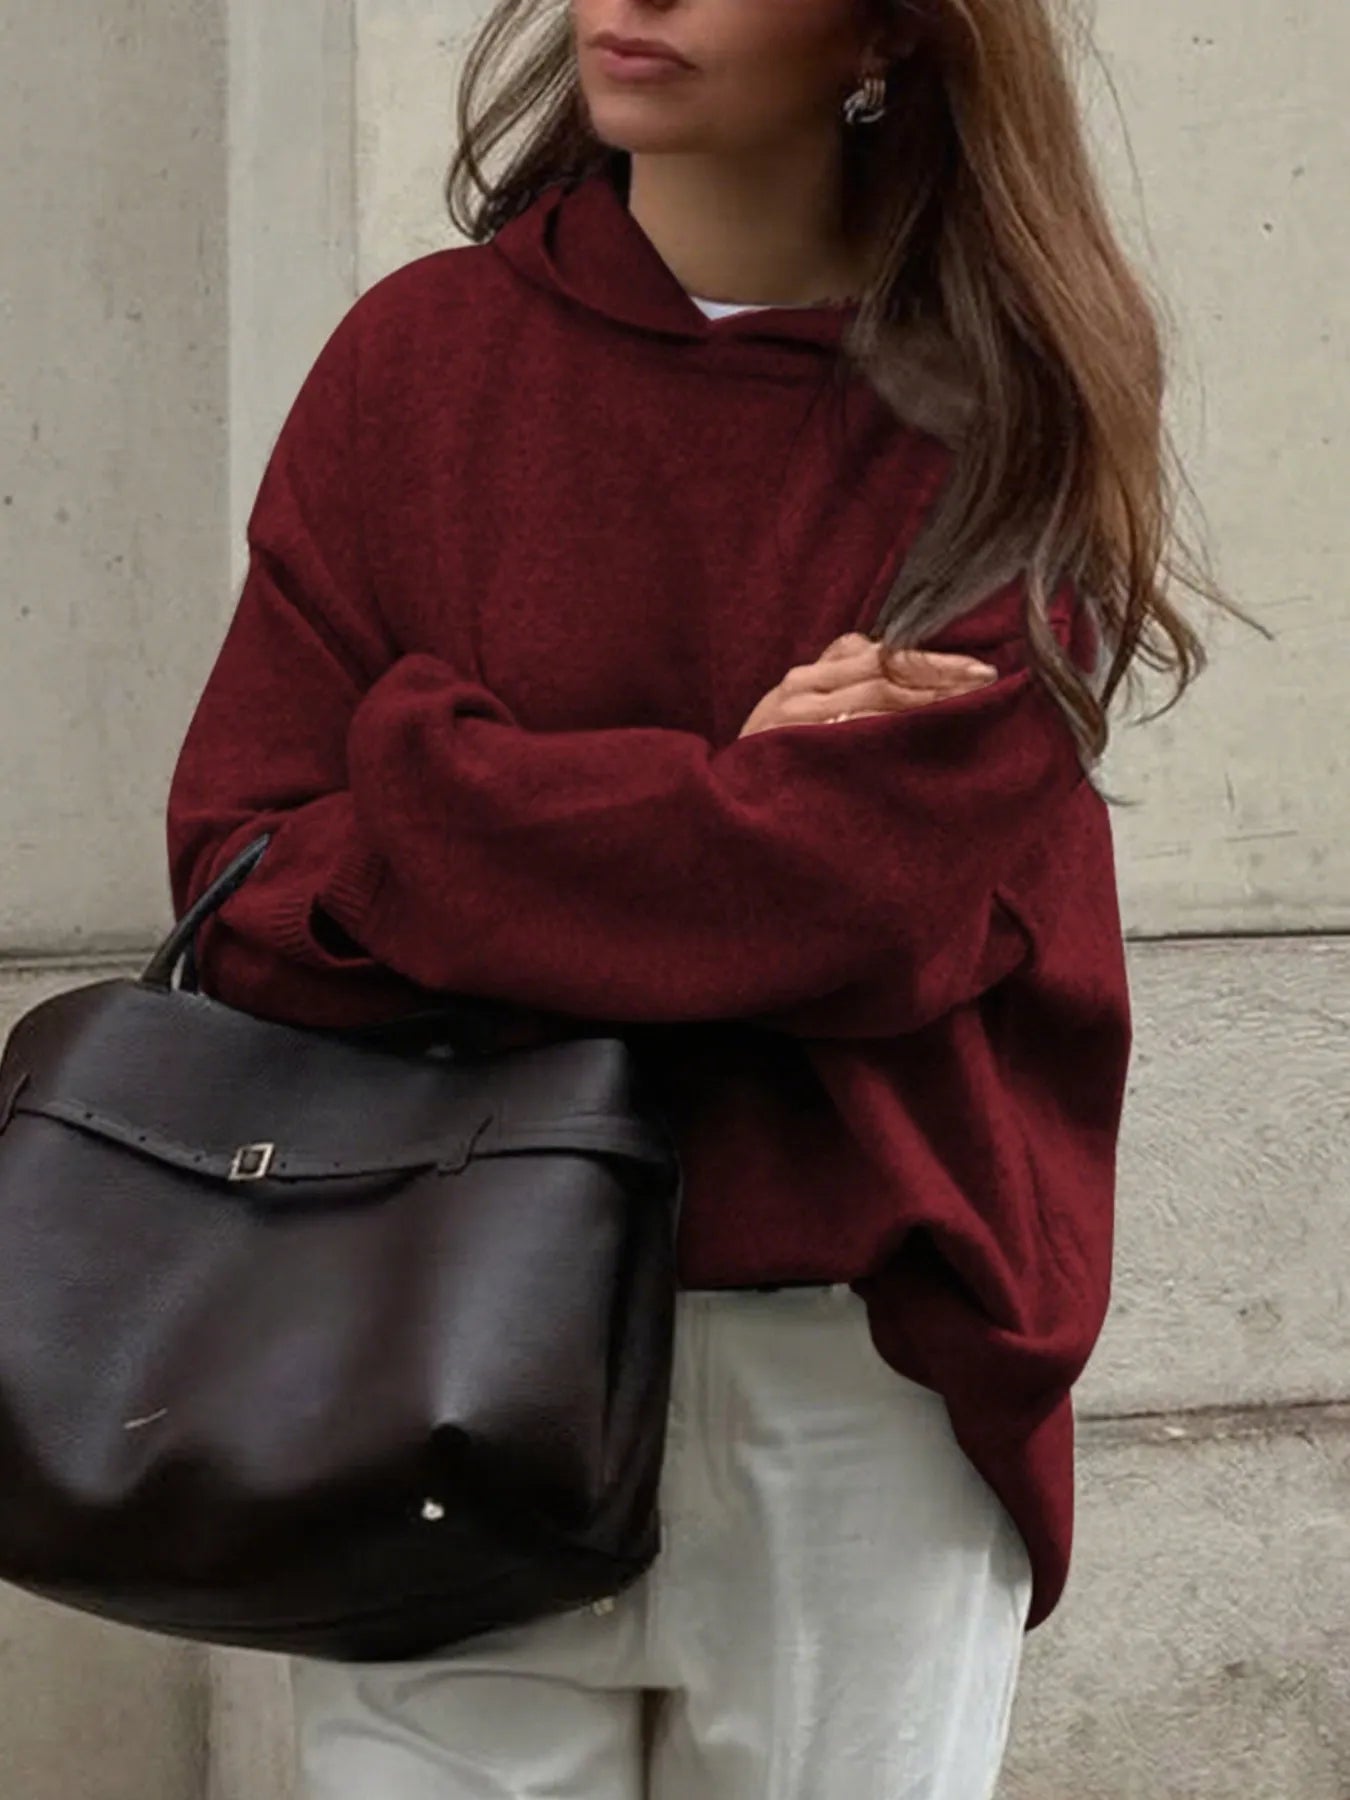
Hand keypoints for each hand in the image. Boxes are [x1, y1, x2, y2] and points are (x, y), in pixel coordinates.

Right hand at [737, 632, 997, 738]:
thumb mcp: (797, 716)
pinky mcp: (797, 745)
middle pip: (885, 665)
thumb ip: (835, 686)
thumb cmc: (767, 764)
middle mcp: (801, 687)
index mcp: (807, 676)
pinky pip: (857, 729)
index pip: (880, 653)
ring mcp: (797, 716)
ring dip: (929, 694)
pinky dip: (896, 726)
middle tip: (988, 677)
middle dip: (940, 670)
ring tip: (973, 699)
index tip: (979, 668)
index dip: (931, 657)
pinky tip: (929, 730)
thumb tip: (889, 659)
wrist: (719, 805)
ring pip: (876, 692)